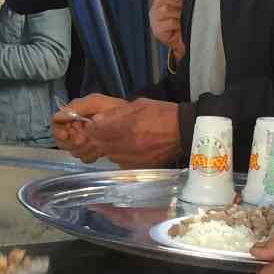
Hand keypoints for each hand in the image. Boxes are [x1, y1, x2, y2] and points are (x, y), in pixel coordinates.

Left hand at [55, 95, 180, 168]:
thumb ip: (115, 113)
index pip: (93, 131)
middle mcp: (122, 144)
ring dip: (110, 148)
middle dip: (99, 139)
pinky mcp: (136, 167)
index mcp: (122, 125)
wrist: (183, 131)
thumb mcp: (136, 106)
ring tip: (123, 140)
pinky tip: (133, 149)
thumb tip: (95, 121)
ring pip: (109, 154)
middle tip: (107, 133)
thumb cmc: (160, 114)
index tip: (92, 125)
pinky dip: (123, 156)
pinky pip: (122, 162)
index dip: (90, 129)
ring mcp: (129, 158)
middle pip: (99, 144)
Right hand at [150, 0, 185, 60]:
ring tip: (180, 16)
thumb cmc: (180, 21)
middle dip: (176, 0)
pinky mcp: (158, 31)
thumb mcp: (180, 2)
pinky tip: (178, 25)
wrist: (180, 40)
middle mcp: (155, 9)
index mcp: (159, 1)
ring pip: (165, 8)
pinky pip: (169, 22)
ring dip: (176, 12)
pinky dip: (175, 23)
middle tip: (182, 6)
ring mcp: (155, 20)